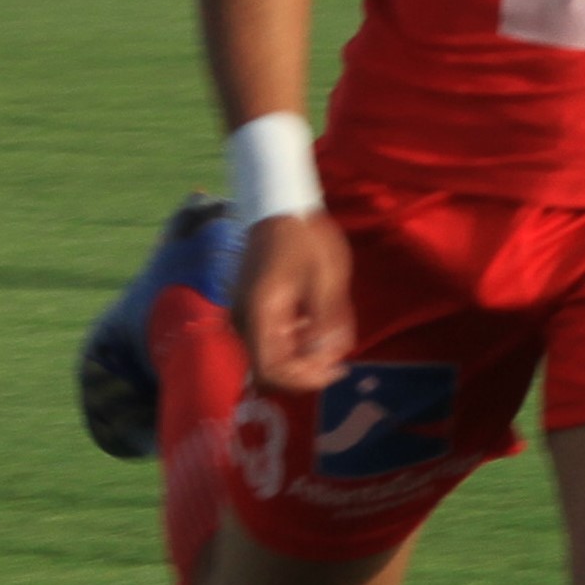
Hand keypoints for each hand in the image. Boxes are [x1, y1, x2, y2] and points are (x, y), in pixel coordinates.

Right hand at [236, 210, 357, 398]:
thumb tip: (329, 360)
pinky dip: (298, 338)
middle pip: (272, 368)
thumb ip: (328, 323)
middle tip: (340, 348)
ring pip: (274, 355)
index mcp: (260, 314)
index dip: (304, 379)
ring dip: (306, 352)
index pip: (271, 370)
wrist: (279, 205)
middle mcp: (245, 320)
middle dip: (308, 367)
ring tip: (334, 329)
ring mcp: (245, 315)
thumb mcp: (327, 279)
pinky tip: (318, 319)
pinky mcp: (252, 309)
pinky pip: (273, 338)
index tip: (337, 369)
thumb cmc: (306, 238)